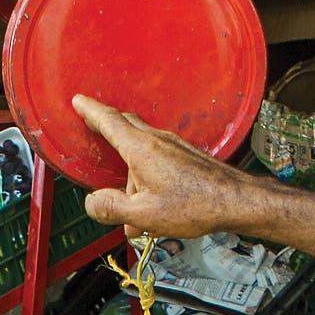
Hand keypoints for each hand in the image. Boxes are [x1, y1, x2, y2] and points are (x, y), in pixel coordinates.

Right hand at [71, 97, 314, 254]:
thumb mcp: (144, 214)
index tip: (78, 100)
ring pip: (142, 149)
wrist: (236, 201)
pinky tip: (153, 207)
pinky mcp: (187, 156)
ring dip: (130, 172)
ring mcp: (174, 146)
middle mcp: (156, 141)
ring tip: (130, 212)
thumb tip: (91, 202)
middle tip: (93, 125)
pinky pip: (158, 159)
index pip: (109, 121)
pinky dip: (147, 176)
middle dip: (106, 125)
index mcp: (140, 150)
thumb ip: (112, 207)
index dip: (90, 110)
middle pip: (125, 125)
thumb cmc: (193, 206)